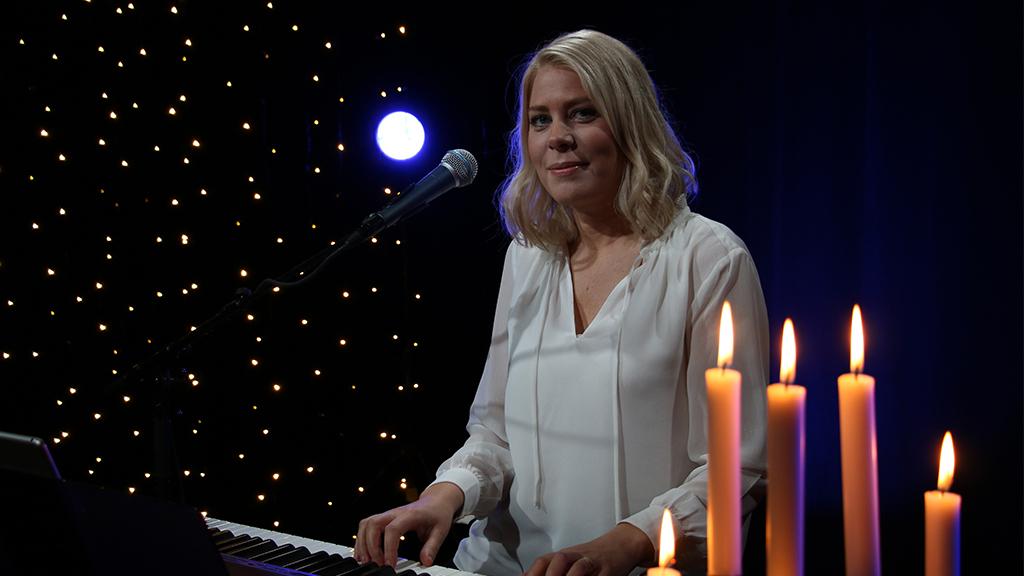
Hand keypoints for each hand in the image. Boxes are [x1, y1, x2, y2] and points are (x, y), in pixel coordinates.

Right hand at [354, 482, 464, 567]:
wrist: (436, 500)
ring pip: (366, 524)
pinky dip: (362, 539)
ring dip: (363, 543)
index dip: (389, 548)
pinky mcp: (384, 518)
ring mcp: (388, 514)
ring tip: (367, 560)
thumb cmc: (438, 513)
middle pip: (373, 524)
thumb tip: (425, 562)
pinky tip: (364, 553)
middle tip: (377, 563)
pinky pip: (366, 525)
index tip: (390, 564)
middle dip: (371, 546)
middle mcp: (395, 513)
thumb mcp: (441, 530)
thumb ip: (432, 547)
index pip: (393, 530)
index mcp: (410, 515)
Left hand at [523, 523, 654, 575]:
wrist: (622, 543)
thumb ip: (551, 568)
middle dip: (550, 575)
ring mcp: (592, 562)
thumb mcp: (571, 560)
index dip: (533, 572)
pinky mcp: (608, 569)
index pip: (544, 561)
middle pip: (559, 561)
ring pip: (579, 567)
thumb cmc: (595, 555)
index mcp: (565, 555)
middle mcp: (576, 556)